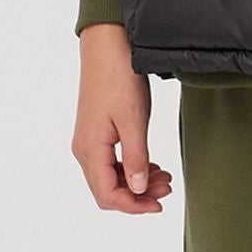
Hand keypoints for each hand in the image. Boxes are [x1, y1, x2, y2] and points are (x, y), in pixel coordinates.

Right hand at [72, 24, 173, 213]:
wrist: (108, 46)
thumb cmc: (120, 79)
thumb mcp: (134, 121)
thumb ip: (136, 158)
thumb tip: (137, 190)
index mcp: (90, 149)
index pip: (107, 195)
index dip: (134, 205)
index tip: (159, 204)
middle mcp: (84, 149)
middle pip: (107, 190)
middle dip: (138, 195)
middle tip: (168, 187)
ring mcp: (88, 141)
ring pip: (110, 177)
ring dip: (136, 182)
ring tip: (164, 176)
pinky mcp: (95, 132)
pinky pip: (111, 162)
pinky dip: (131, 167)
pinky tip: (150, 164)